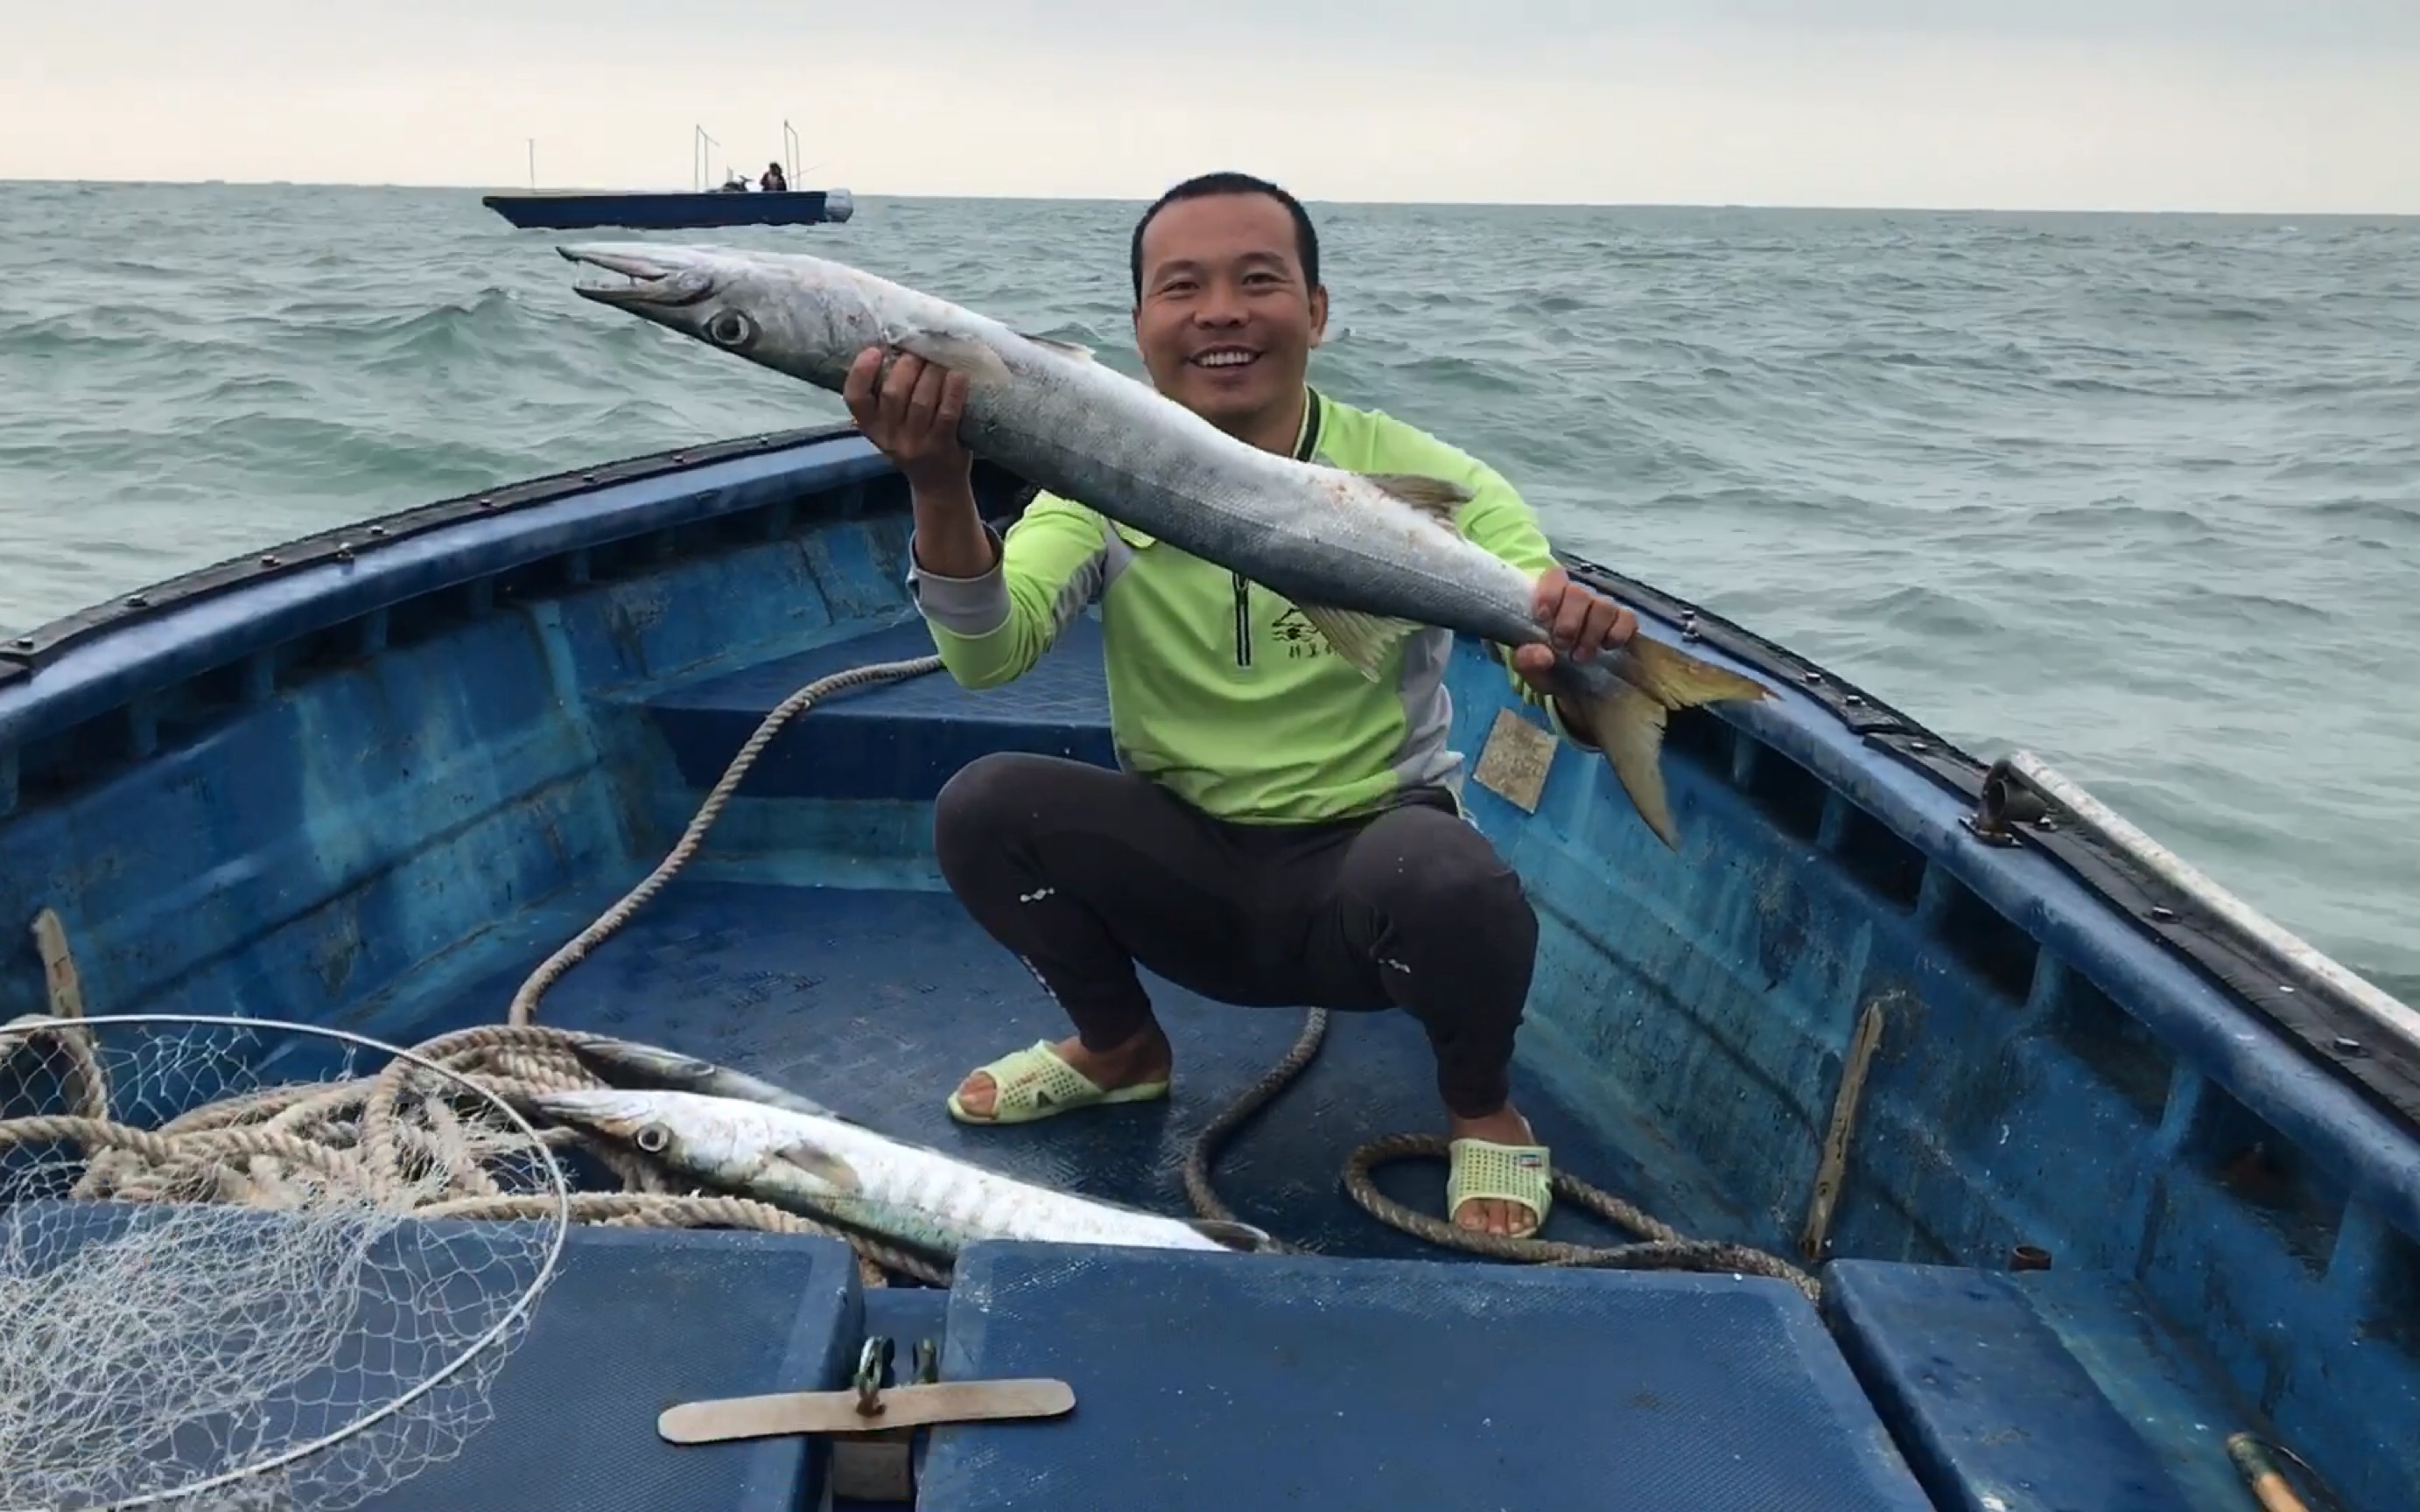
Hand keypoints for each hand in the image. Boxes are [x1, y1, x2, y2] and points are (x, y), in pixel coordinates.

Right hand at [842, 346, 970, 488]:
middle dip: (908, 365)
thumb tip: (896, 347)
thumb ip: (886, 396)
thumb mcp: (890, 425)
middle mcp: (890, 437)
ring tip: (941, 359)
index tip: (875, 350)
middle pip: (893, 394)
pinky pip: (947, 414)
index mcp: (871, 427)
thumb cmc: (914, 442)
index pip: (854, 399)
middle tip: (921, 350)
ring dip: (932, 373)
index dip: (861, 372)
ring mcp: (917, 444)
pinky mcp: (943, 447)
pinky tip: (958, 375)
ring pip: (921, 401)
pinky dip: (953, 391)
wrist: (937, 484)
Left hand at [1511, 567, 1636, 741]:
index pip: (1555, 577)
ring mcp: (1602, 609)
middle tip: (1562, 645)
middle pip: (1579, 592)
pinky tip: (1607, 647)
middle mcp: (1578, 599)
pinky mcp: (1622, 623)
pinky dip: (1617, 633)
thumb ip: (1526, 660)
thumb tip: (1544, 656)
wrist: (1569, 689)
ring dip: (1592, 633)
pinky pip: (1627, 618)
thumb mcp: (1529, 668)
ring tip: (1580, 656)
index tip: (1542, 617)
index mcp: (1551, 599)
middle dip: (1569, 622)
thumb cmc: (1546, 669)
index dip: (1550, 592)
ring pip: (1604, 606)